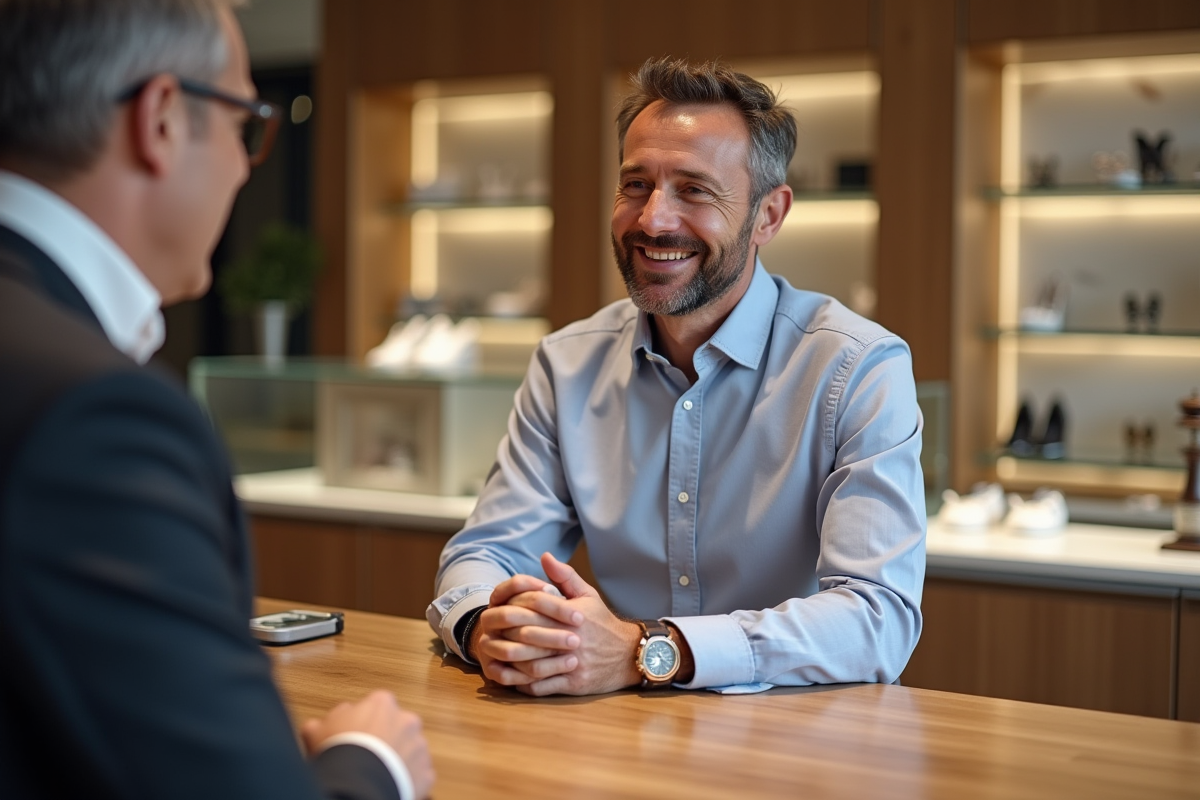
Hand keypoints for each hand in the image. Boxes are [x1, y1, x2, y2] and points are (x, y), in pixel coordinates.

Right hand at [301, 689, 434, 799]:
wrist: (357, 786)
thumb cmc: (338, 754)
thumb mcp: (317, 731)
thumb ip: (327, 721)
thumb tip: (320, 724)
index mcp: (382, 704)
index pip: (377, 706)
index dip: (364, 722)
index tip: (356, 734)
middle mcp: (407, 720)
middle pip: (397, 726)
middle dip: (386, 738)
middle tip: (368, 755)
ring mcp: (419, 746)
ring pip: (410, 750)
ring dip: (398, 758)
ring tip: (377, 773)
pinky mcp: (426, 772)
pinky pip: (417, 774)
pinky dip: (406, 779)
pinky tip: (389, 784)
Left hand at [480, 552, 642, 695]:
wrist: (629, 655)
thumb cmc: (603, 624)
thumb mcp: (588, 595)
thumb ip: (565, 576)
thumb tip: (544, 556)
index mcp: (573, 615)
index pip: (537, 606)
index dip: (514, 607)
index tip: (499, 608)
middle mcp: (573, 639)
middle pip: (529, 636)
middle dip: (506, 635)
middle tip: (490, 633)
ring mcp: (572, 664)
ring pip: (532, 665)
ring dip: (510, 662)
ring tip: (495, 657)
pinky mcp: (573, 684)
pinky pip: (541, 686)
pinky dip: (523, 683)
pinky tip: (510, 677)